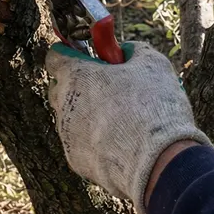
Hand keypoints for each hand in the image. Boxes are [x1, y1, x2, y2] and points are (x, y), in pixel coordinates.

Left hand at [45, 42, 210, 213]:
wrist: (158, 162)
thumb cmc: (153, 106)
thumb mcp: (152, 63)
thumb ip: (133, 50)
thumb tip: (125, 51)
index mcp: (76, 75)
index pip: (55, 55)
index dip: (72, 52)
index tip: (87, 54)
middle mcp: (63, 104)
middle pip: (60, 87)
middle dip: (79, 83)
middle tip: (109, 85)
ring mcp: (67, 135)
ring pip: (71, 117)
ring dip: (88, 113)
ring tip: (122, 118)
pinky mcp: (76, 161)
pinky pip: (81, 143)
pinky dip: (95, 140)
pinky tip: (121, 142)